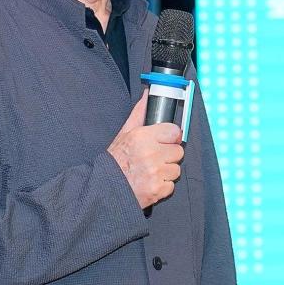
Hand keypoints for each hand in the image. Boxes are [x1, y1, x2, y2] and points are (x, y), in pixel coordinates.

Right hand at [108, 90, 183, 208]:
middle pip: (178, 151)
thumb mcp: (124, 134)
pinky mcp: (158, 189)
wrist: (105, 189)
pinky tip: (151, 182)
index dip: (170, 137)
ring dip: (166, 171)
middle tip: (154, 158)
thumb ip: (139, 114)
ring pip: (176, 169)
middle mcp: (151, 154)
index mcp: (143, 137)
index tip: (164, 141)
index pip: (174, 132)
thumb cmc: (115, 161)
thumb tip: (147, 95)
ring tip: (151, 171)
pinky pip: (171, 185)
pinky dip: (163, 186)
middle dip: (168, 155)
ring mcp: (155, 173)